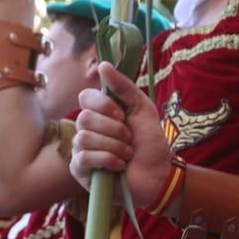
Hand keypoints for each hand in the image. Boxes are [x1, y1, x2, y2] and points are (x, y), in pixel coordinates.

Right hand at [71, 63, 171, 200]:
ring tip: (127, 154)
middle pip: (84, 118)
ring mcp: (81, 150)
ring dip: (114, 146)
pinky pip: (84, 157)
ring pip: (85, 138)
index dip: (103, 105)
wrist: (158, 174)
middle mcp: (86, 129)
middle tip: (129, 139)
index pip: (85, 97)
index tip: (123, 115)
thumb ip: (124, 87)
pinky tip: (119, 166)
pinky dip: (107, 160)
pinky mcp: (80, 170)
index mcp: (99, 113)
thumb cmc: (150, 143)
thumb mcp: (142, 109)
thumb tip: (103, 64)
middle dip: (114, 129)